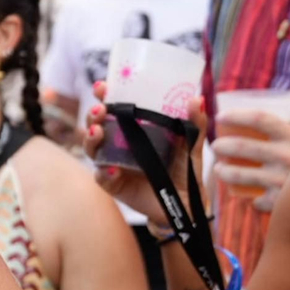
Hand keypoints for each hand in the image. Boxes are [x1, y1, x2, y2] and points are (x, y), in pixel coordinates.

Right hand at [83, 80, 207, 224]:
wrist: (186, 202)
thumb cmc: (184, 170)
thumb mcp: (191, 145)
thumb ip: (195, 124)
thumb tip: (197, 99)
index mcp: (133, 129)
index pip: (113, 108)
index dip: (104, 96)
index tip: (102, 87)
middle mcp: (118, 144)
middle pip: (96, 125)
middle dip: (93, 115)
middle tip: (100, 109)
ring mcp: (113, 163)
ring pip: (92, 149)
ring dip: (91, 139)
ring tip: (98, 132)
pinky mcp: (114, 185)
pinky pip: (102, 177)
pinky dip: (104, 173)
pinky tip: (112, 170)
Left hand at [210, 110, 289, 209]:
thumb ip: (288, 128)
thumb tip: (260, 116)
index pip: (259, 118)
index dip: (236, 116)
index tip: (220, 117)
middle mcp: (287, 156)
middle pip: (242, 146)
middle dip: (222, 146)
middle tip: (215, 146)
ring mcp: (283, 180)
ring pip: (241, 175)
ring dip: (224, 172)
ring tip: (218, 169)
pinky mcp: (282, 201)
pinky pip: (257, 200)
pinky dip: (252, 199)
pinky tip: (247, 197)